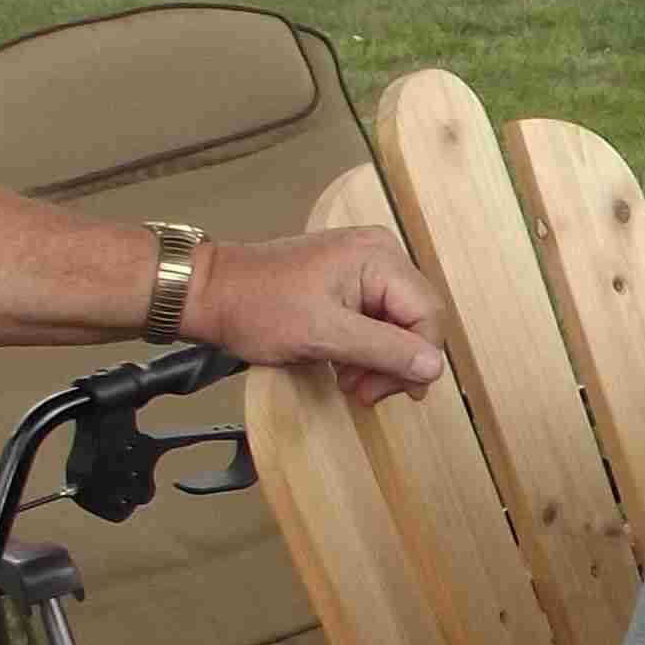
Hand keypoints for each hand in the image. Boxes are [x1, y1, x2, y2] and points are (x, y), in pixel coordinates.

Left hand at [188, 225, 445, 403]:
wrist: (210, 292)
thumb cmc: (258, 308)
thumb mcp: (324, 335)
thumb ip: (385, 350)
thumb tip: (434, 368)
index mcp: (379, 257)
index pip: (428, 314)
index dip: (416, 360)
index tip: (389, 392)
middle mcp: (379, 251)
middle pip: (416, 318)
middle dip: (395, 362)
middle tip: (364, 391)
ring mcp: (364, 262)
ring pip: (399, 322)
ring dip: (380, 360)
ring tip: (351, 382)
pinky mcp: (349, 277)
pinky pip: (378, 316)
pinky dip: (366, 346)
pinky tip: (346, 365)